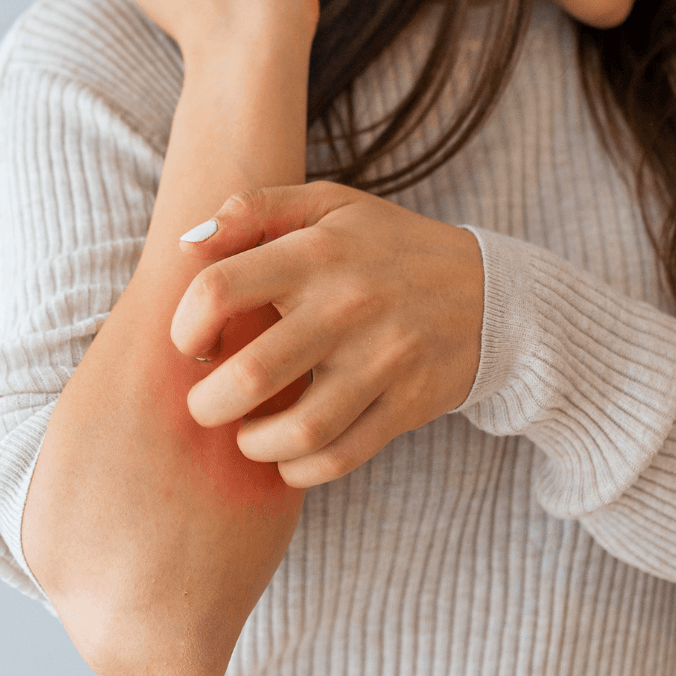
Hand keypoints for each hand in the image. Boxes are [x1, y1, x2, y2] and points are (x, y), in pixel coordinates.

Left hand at [169, 182, 485, 487]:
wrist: (490, 292)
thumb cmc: (385, 248)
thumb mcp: (327, 205)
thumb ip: (253, 210)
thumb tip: (186, 244)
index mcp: (317, 252)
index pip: (220, 289)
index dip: (185, 325)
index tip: (193, 343)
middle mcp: (348, 306)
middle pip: (252, 374)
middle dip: (208, 404)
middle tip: (205, 404)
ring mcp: (383, 360)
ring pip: (300, 430)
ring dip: (254, 446)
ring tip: (245, 436)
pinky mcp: (408, 404)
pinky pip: (342, 457)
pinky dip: (301, 470)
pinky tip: (287, 457)